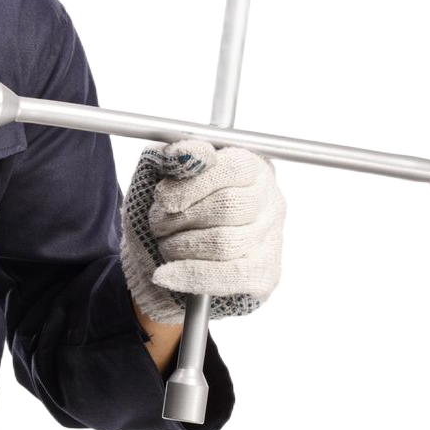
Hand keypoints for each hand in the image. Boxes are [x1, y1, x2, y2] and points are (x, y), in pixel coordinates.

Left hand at [119, 138, 289, 326]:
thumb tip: (182, 153)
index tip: (162, 197)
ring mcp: (272, 239)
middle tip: (157, 223)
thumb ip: (172, 155)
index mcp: (252, 166)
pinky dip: (191, 275)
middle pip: (230, 207)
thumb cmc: (168, 205)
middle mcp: (270, 200)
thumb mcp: (162, 171)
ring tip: (164, 243)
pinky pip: (229, 276)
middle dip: (181, 218)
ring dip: (180, 245)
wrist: (167, 251)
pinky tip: (164, 275)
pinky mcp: (265, 274)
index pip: (236, 167)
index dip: (196, 182)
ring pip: (225, 242)